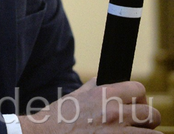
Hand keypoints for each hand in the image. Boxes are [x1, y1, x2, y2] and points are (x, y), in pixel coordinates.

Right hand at [18, 78, 159, 133]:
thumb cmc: (58, 117)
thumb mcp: (76, 95)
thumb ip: (95, 87)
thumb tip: (107, 80)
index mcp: (103, 95)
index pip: (138, 89)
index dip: (138, 97)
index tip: (134, 103)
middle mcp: (113, 113)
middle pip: (150, 113)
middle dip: (147, 119)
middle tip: (138, 123)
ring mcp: (116, 133)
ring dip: (146, 133)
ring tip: (135, 133)